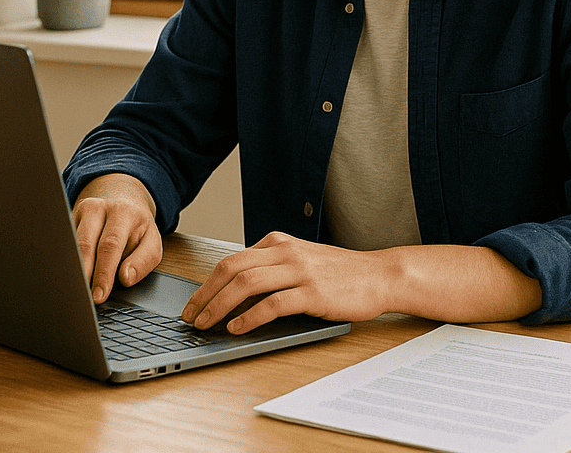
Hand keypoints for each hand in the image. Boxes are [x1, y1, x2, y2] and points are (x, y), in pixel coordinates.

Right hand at [72, 173, 161, 303]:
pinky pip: (63, 243)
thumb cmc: (137, 229)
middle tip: (84, 298)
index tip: (99, 295)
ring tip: (76, 291)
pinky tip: (67, 277)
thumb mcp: (152, 244)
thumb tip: (125, 278)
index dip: (103, 273)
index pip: (110, 245)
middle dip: (84, 274)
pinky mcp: (67, 219)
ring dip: (73, 269)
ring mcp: (79, 212)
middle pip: (85, 244)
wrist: (124, 202)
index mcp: (123, 212)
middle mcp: (99, 208)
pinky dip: (65, 262)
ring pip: (71, 244)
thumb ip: (143, 261)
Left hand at [181, 232, 388, 334]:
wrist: (380, 275)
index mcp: (279, 242)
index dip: (207, 283)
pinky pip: (273, 303)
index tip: (194, 303)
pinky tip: (238, 327)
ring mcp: (300, 271)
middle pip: (232, 269)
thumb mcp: (302, 260)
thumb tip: (236, 293)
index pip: (231, 260)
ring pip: (246, 284)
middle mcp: (286, 252)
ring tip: (207, 324)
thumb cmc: (341, 273)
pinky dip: (250, 316)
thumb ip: (273, 268)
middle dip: (205, 294)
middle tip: (191, 316)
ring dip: (220, 306)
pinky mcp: (313, 293)